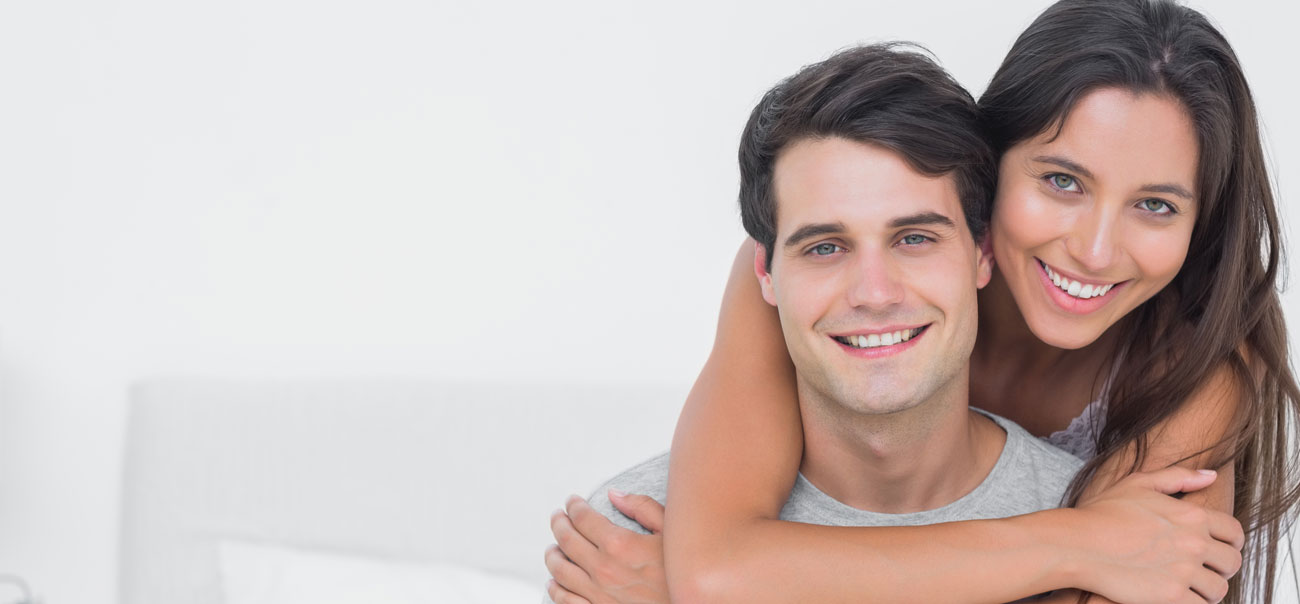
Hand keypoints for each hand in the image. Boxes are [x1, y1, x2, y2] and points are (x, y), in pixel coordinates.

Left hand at [545, 490, 669, 603]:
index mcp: (619, 544)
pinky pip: (565, 600)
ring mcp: (597, 593)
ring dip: (552, 555)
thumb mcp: (672, 533)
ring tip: (552, 547)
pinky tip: (554, 582)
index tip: (572, 502)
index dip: (573, 506)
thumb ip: (643, 508)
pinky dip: (555, 588)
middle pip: (566, 540)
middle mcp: (603, 569)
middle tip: (557, 517)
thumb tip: (616, 495)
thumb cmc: (683, 574)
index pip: (582, 518)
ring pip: (560, 570)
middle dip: (558, 523)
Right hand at [1071, 467, 1243, 603]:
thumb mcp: (1138, 483)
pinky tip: (1179, 598)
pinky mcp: (1172, 596)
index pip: (1234, 532)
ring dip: (1208, 590)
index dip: (1231, 543)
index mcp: (1192, 515)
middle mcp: (1195, 543)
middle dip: (1221, 568)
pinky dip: (1194, 603)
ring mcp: (1184, 571)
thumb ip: (1178, 476)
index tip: (1220, 549)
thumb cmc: (1101, 513)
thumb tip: (1212, 475)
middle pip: (1231, 562)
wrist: (1077, 544)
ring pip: (1218, 589)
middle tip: (1205, 571)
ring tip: (1192, 588)